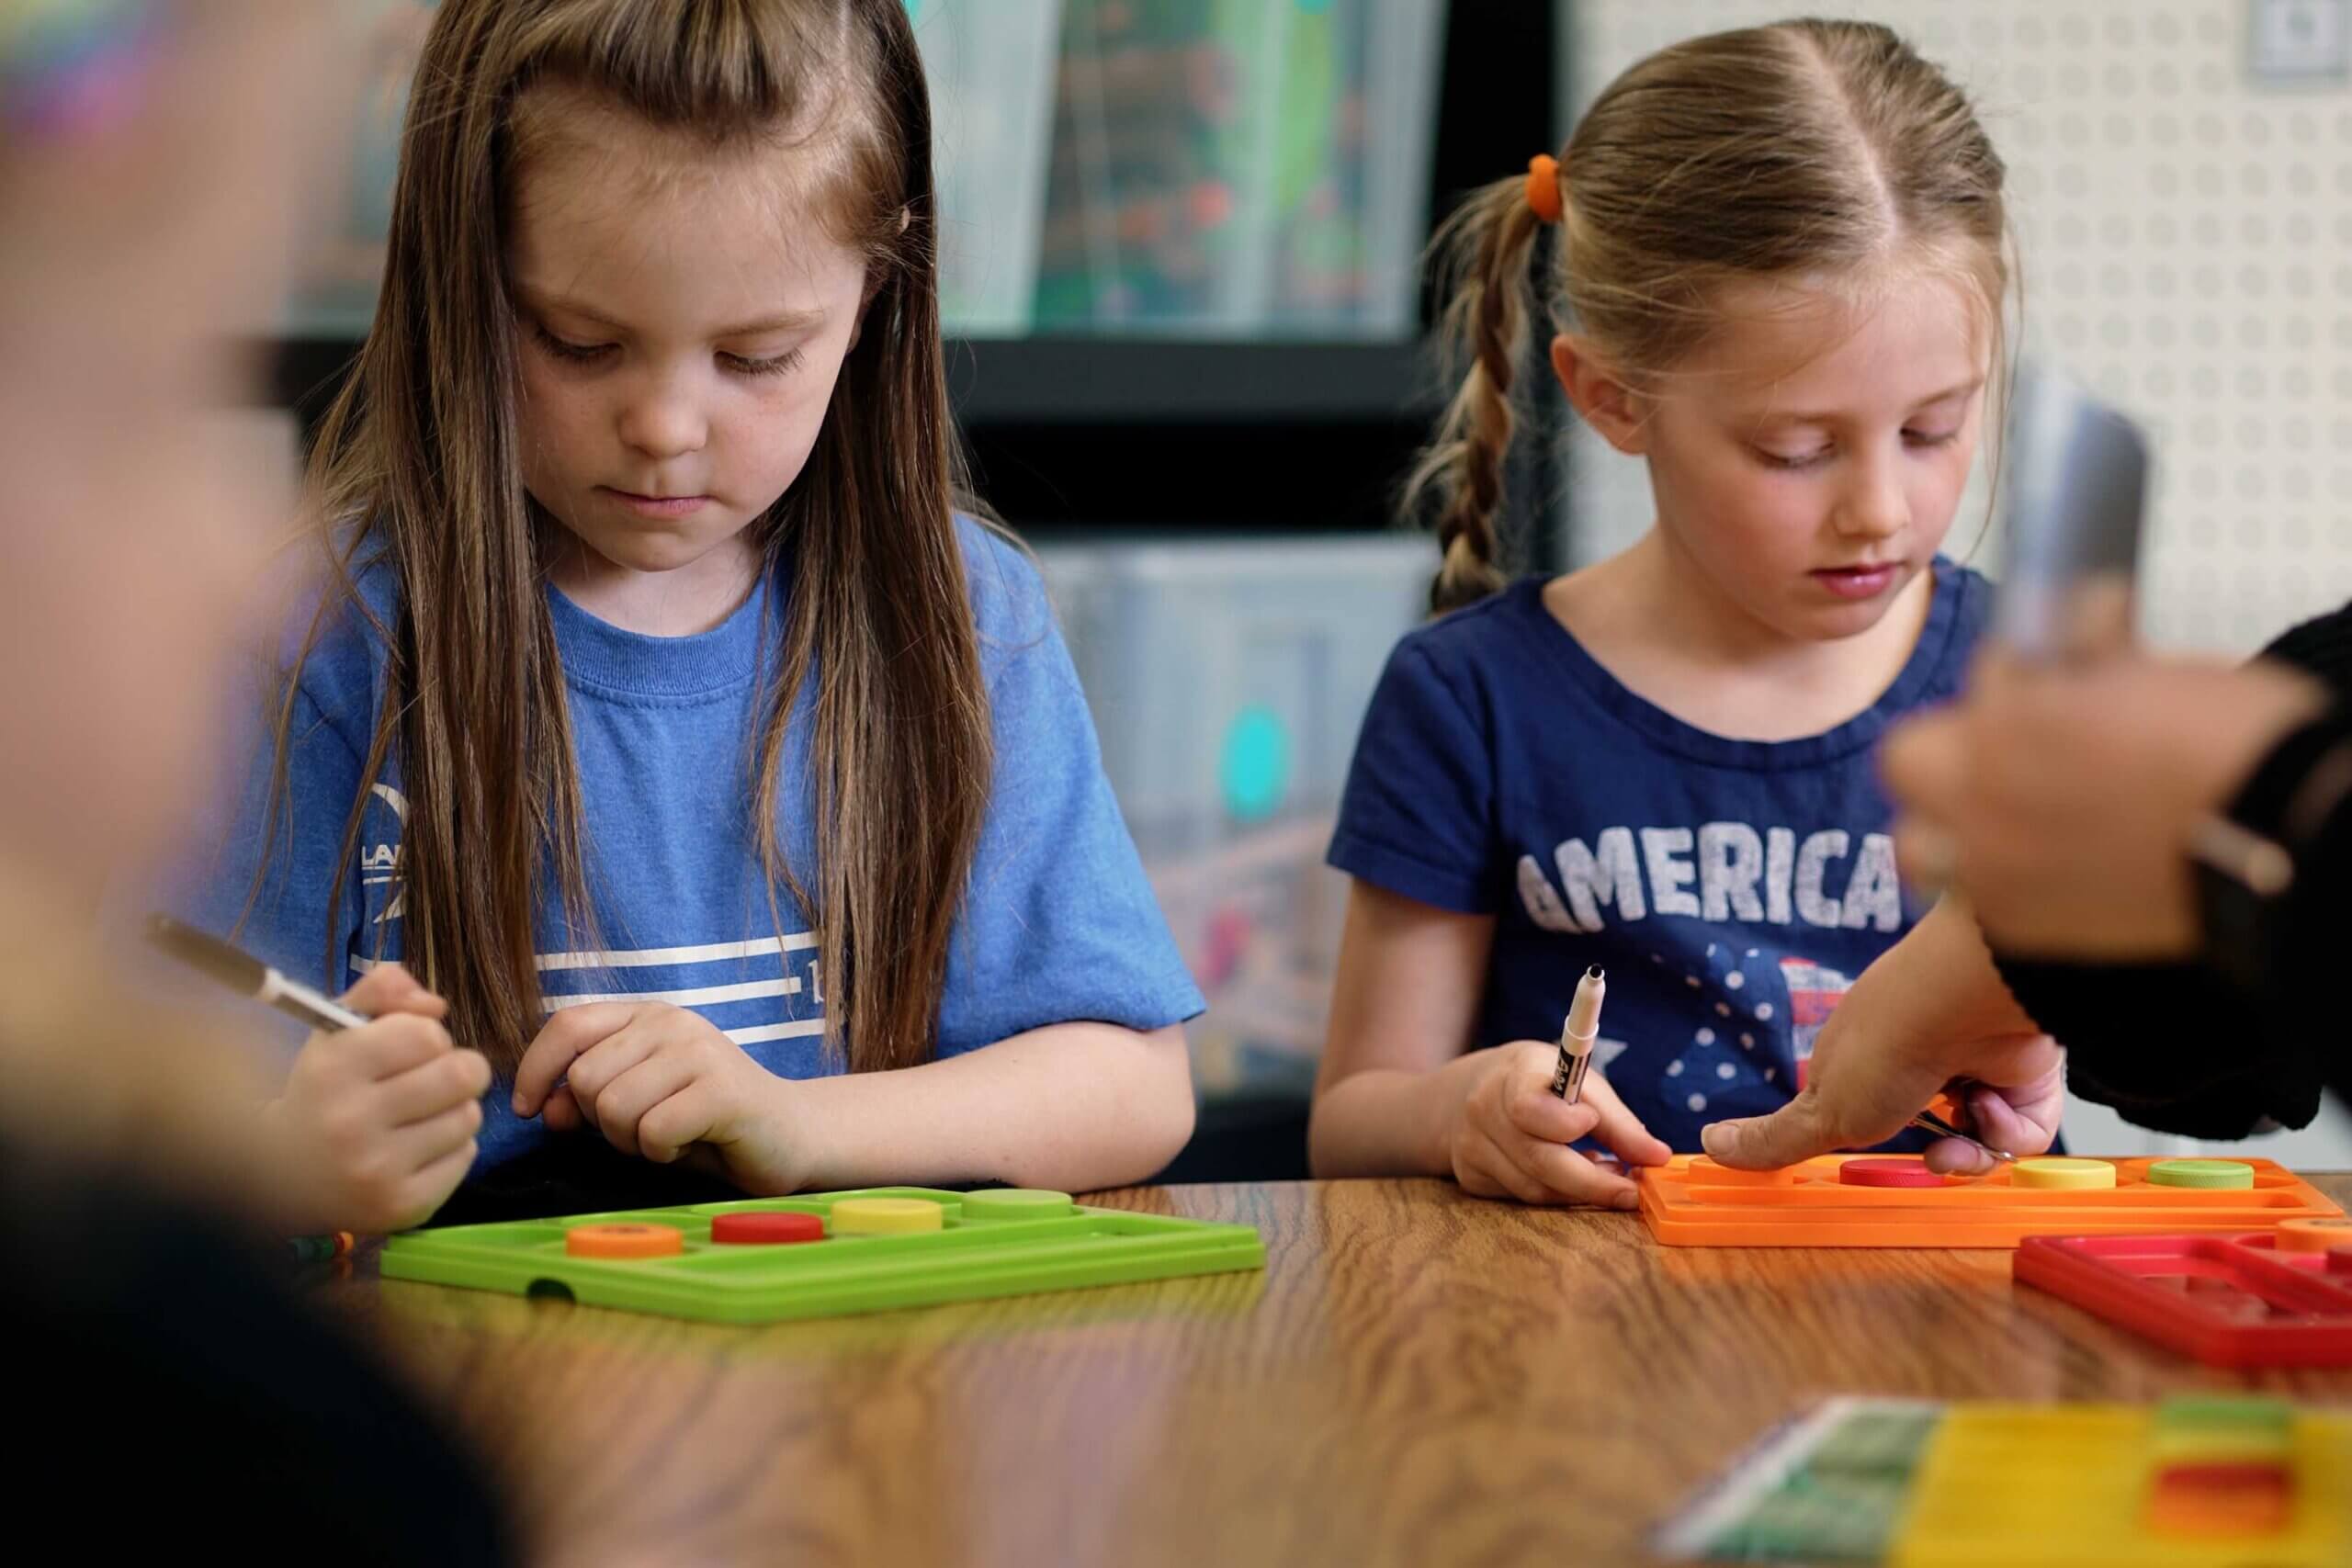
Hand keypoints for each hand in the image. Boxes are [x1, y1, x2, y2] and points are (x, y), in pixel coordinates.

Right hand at [262, 963, 489, 1232]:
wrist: (280, 1178)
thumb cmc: (322, 1091)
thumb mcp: (336, 1031)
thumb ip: (383, 992)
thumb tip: (435, 1003)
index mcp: (331, 1070)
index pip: (427, 1034)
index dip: (427, 1037)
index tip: (407, 1051)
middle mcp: (350, 1122)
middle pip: (463, 1074)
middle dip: (457, 1069)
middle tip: (432, 1079)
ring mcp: (377, 1170)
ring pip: (469, 1116)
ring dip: (454, 1109)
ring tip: (418, 1117)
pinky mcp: (402, 1207)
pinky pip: (466, 1156)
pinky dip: (451, 1148)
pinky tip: (416, 1150)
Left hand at [511, 1003, 807, 1192]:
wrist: (789, 1136)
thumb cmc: (705, 1123)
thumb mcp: (636, 1106)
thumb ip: (588, 1100)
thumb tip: (543, 1106)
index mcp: (646, 1016)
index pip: (567, 1024)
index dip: (534, 1068)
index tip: (528, 1110)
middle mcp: (672, 1021)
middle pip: (585, 1078)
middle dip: (600, 1121)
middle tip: (642, 1130)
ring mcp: (699, 1051)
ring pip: (614, 1106)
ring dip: (632, 1140)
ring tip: (668, 1136)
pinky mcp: (722, 1089)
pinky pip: (653, 1131)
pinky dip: (663, 1152)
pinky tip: (692, 1143)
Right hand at [1442, 1041, 1670, 1206]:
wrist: (1472, 1090)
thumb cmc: (1540, 1082)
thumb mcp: (1578, 1083)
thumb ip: (1617, 1121)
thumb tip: (1659, 1158)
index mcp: (1512, 1076)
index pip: (1529, 1107)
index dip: (1564, 1123)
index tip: (1591, 1125)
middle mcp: (1484, 1111)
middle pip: (1538, 1159)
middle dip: (1593, 1182)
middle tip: (1632, 1191)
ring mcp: (1472, 1147)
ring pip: (1534, 1188)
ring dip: (1577, 1191)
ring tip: (1605, 1174)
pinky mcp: (1471, 1177)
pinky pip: (1521, 1197)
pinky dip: (1555, 1195)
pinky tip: (1570, 1178)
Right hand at [1703, 899, 2065, 1172]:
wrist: (1967, 1001)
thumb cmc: (1888, 1042)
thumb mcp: (1818, 1109)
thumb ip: (1773, 1139)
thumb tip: (1710, 1145)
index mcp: (1865, 1060)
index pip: (1864, 1112)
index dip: (1866, 1140)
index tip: (1867, 1156)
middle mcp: (1923, 1059)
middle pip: (1926, 1134)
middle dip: (1927, 1154)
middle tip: (1926, 1153)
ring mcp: (1975, 1066)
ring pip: (1978, 1141)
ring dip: (1969, 1149)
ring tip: (1961, 1131)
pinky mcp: (2025, 1074)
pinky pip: (2022, 1130)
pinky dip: (2008, 1130)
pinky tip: (1990, 1105)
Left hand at [1882, 651, 2326, 959]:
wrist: (2281, 839)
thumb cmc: (2232, 745)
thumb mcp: (2151, 672)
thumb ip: (2088, 659)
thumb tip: (2076, 626)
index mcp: (2011, 716)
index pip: (1980, 676)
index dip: (2010, 681)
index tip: (2037, 686)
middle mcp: (1982, 793)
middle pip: (1907, 761)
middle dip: (1948, 751)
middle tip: (1999, 752)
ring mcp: (1992, 865)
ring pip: (1919, 844)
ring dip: (1945, 827)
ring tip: (1995, 821)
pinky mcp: (2019, 924)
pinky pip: (1972, 898)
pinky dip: (1994, 879)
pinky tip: (2041, 865)